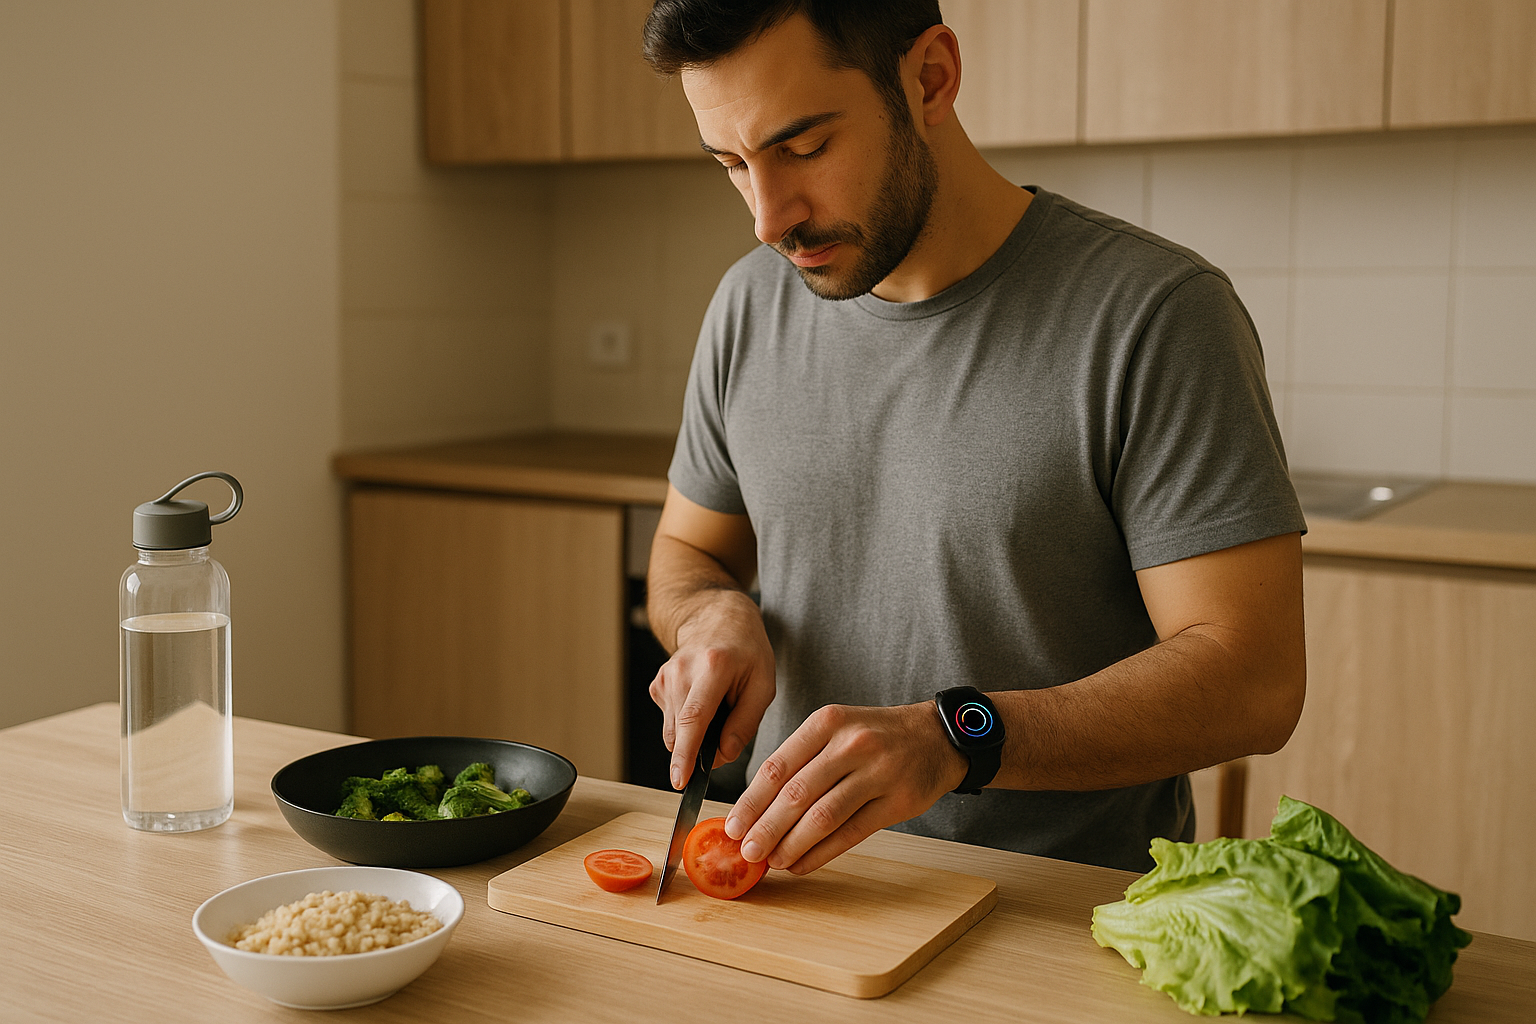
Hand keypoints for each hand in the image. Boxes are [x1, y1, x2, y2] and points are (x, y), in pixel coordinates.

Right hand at [649, 589, 775, 788]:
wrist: (717, 617)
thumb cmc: (746, 650)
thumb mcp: (764, 684)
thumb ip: (745, 723)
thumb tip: (723, 755)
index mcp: (713, 667)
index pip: (694, 718)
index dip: (685, 754)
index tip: (680, 781)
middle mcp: (682, 670)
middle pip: (680, 731)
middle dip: (699, 751)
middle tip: (725, 734)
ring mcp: (665, 676)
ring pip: (673, 731)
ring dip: (695, 735)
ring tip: (717, 708)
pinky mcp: (657, 684)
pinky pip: (670, 721)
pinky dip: (687, 723)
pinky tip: (702, 701)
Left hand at [723, 701, 970, 874]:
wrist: (936, 736)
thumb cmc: (875, 736)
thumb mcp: (836, 729)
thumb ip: (800, 761)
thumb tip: (757, 807)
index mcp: (827, 723)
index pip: (778, 765)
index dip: (752, 801)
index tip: (733, 825)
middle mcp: (851, 744)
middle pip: (797, 793)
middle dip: (766, 827)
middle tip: (747, 851)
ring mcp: (878, 772)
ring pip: (823, 816)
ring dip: (792, 844)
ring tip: (772, 861)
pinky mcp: (897, 801)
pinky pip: (851, 833)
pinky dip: (822, 853)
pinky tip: (802, 864)